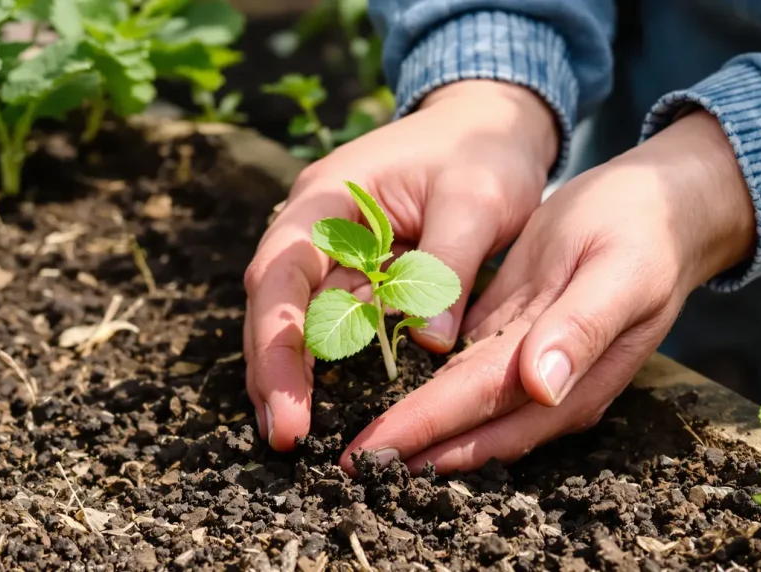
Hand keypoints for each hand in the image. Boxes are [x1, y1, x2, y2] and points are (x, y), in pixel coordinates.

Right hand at [244, 80, 559, 449]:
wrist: (486, 126)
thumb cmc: (481, 151)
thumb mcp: (476, 199)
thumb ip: (448, 267)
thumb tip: (428, 347)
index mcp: (328, 200)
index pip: (280, 272)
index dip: (276, 342)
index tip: (287, 404)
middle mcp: (315, 228)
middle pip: (274, 304)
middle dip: (273, 371)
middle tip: (284, 438)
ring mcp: (333, 252)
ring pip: (297, 320)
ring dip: (291, 374)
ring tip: (292, 435)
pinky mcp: (357, 274)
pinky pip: (335, 323)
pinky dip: (327, 364)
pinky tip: (325, 405)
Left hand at [340, 110, 756, 473]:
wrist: (660, 206)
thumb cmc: (643, 230)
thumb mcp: (621, 269)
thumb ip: (582, 328)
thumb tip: (543, 385)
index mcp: (572, 370)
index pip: (482, 405)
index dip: (427, 428)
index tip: (373, 449)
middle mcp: (549, 381)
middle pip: (469, 421)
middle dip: (412, 445)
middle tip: (349, 463)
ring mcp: (532, 363)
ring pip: (466, 407)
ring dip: (421, 428)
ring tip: (369, 446)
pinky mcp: (516, 337)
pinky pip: (468, 375)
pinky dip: (434, 391)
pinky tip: (400, 397)